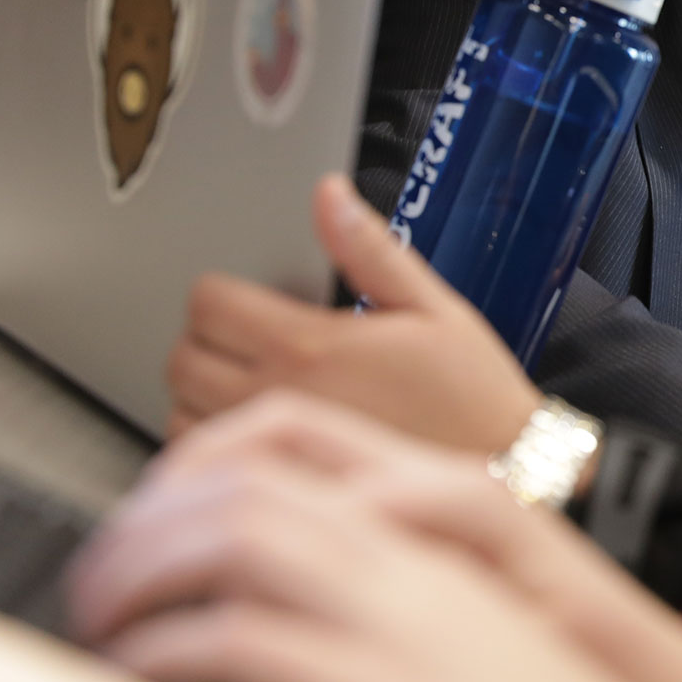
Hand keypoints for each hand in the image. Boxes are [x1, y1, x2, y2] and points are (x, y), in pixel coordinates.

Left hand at [67, 398, 681, 681]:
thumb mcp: (479, 637)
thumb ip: (402, 602)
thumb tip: (303, 618)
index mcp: (446, 526)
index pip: (298, 435)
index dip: (200, 458)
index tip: (149, 507)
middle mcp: (418, 552)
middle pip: (246, 476)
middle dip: (144, 515)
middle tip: (100, 571)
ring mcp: (401, 616)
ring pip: (231, 536)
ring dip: (139, 571)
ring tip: (99, 619)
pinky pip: (239, 644)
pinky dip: (165, 654)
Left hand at [165, 175, 536, 451]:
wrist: (500, 474)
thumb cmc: (473, 396)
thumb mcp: (434, 308)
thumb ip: (371, 251)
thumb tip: (329, 195)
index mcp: (311, 346)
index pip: (208, 304)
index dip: (222, 293)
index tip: (250, 300)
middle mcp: (278, 399)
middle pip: (182, 358)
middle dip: (205, 341)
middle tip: (245, 340)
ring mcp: (272, 449)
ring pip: (181, 413)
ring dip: (202, 395)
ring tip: (249, 386)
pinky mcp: (276, 486)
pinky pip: (210, 461)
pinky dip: (215, 443)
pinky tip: (255, 431)